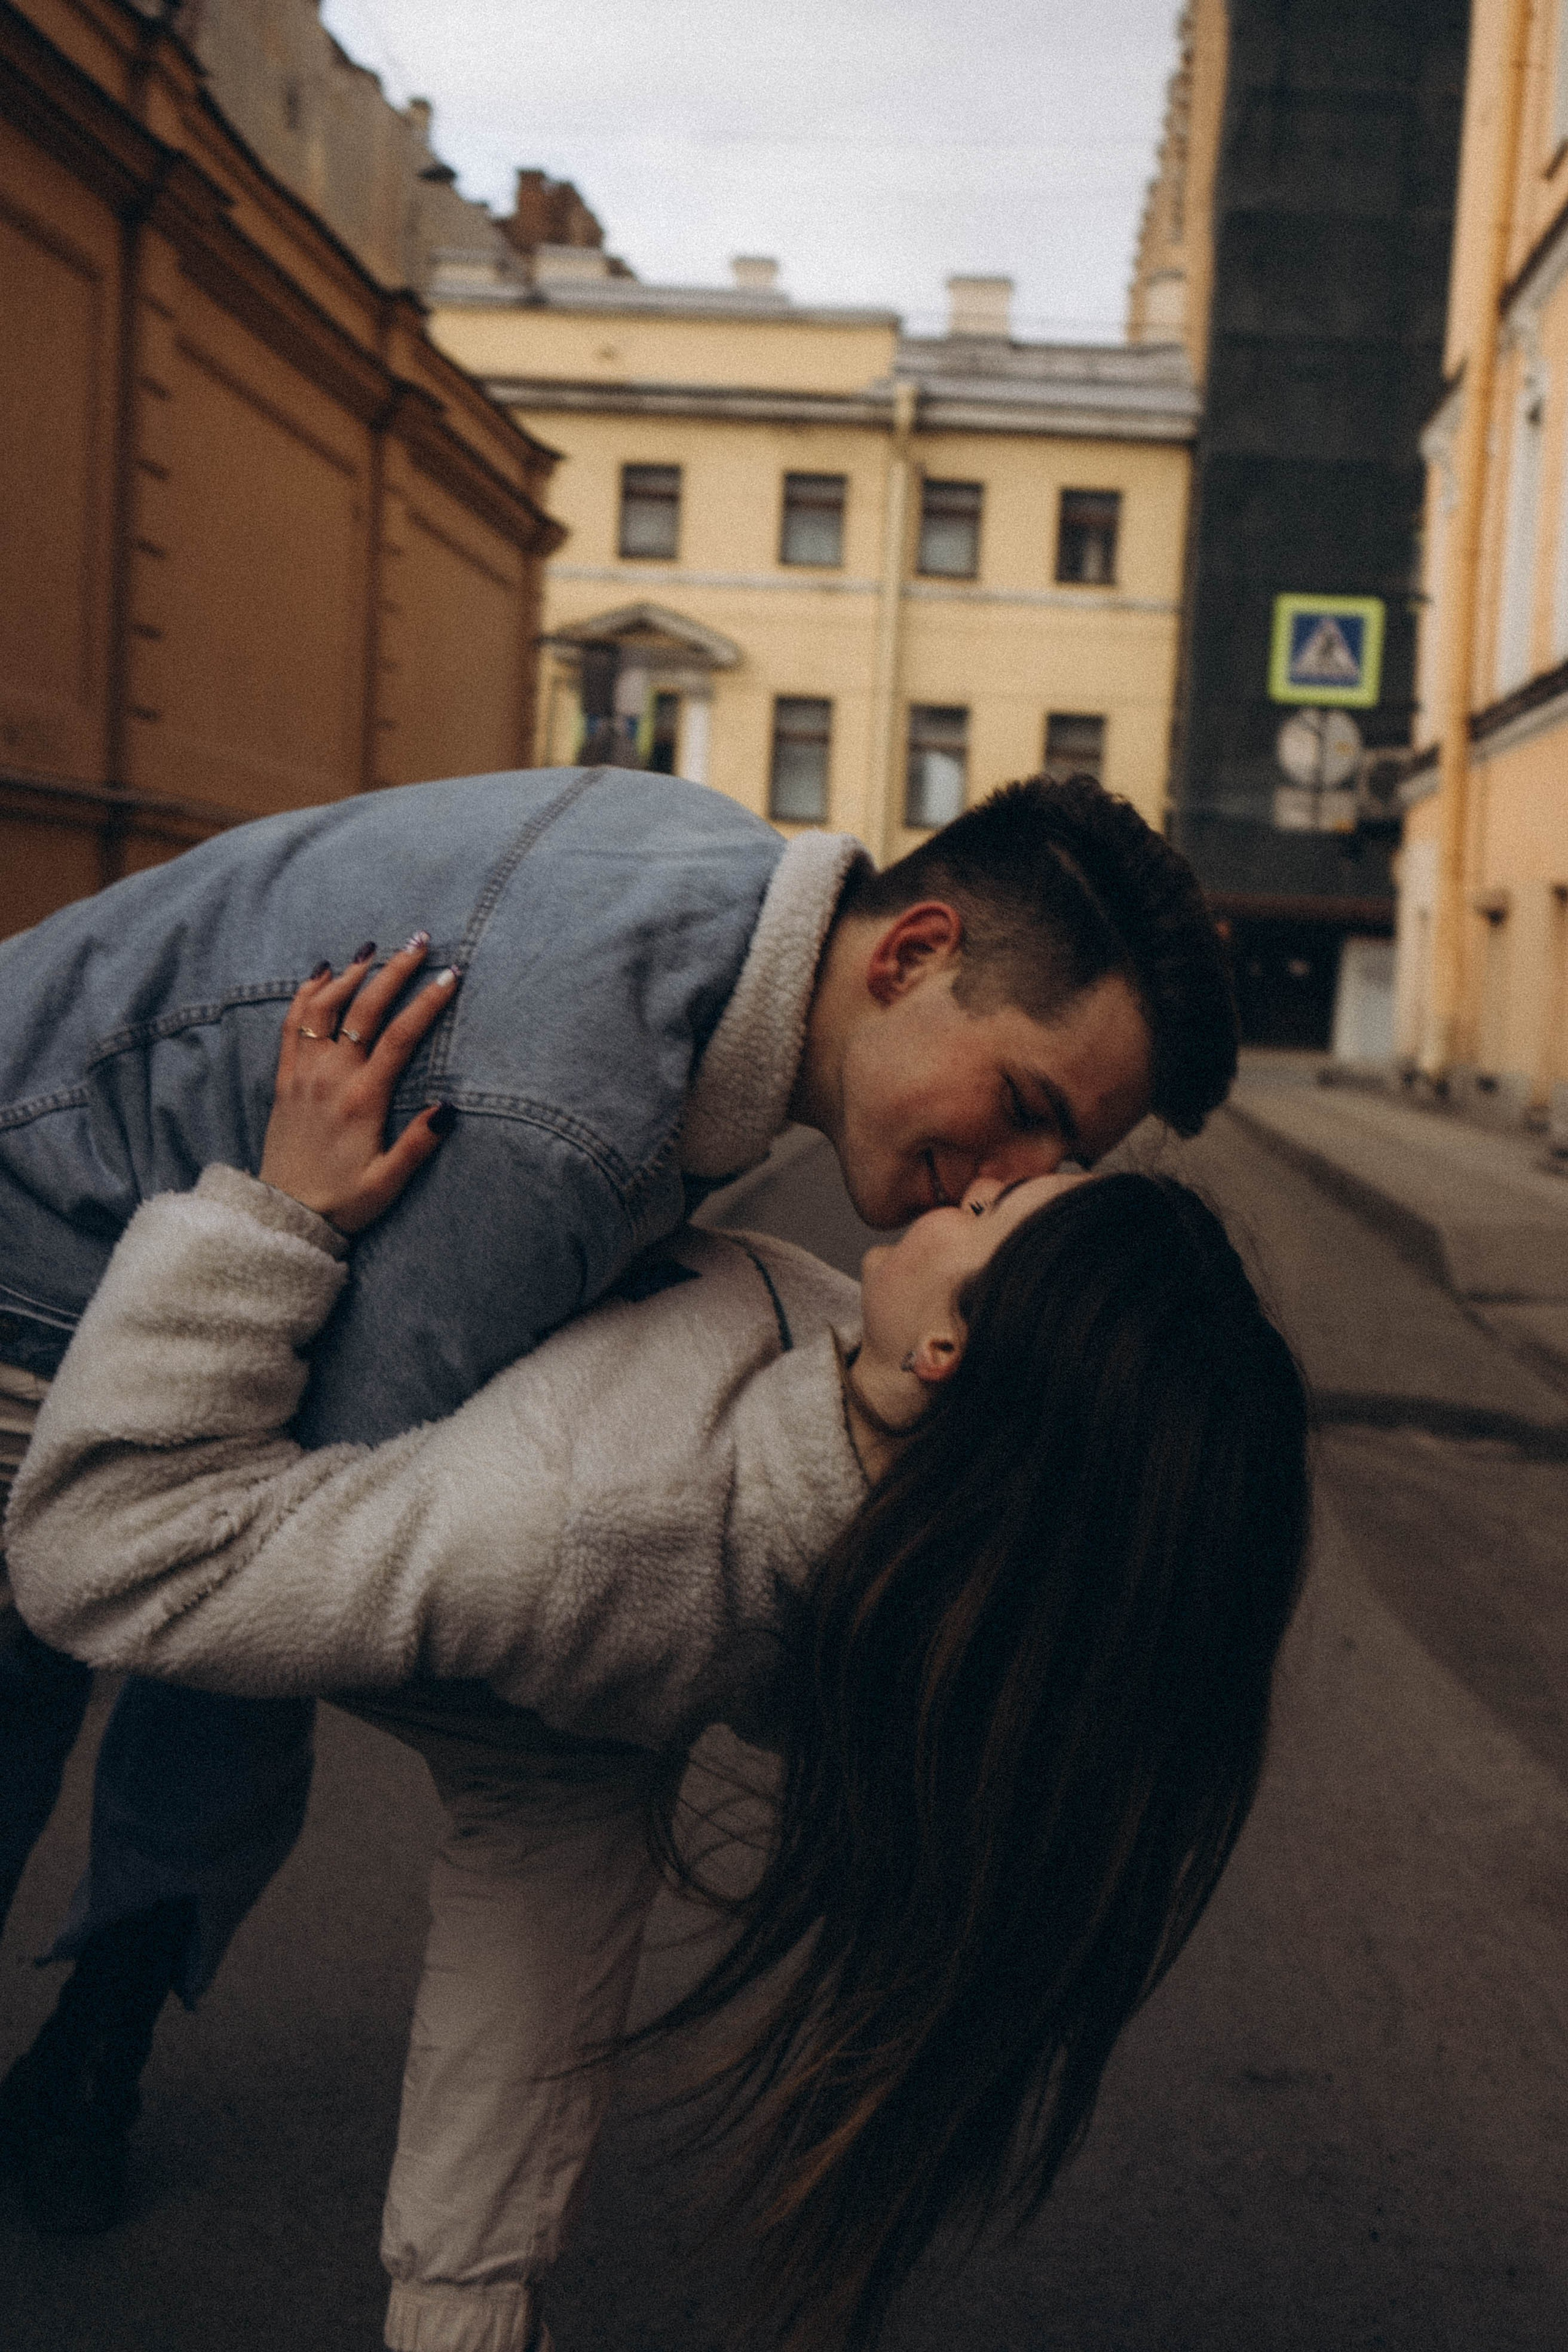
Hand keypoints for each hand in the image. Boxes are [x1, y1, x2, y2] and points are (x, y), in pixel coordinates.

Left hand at [260, 936, 460, 1233]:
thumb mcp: (389, 1182)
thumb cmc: (343, 1201)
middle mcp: (331, 1078)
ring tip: (374, 949)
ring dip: (350, 974)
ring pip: (324, 1008)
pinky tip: (321, 974)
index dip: (428, 1002)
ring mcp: (303, 1075)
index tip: (451, 975)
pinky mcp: (284, 1080)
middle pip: (364, 1009)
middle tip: (418, 941)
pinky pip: (292, 1025)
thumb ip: (419, 1144)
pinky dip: (306, 994)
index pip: (401, 1037)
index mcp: (362, 1099)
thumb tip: (449, 1107)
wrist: (284, 1215)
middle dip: (394, 970)